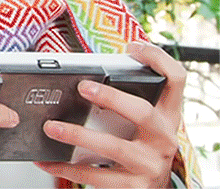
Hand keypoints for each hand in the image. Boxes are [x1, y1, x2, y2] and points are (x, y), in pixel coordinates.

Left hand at [36, 42, 185, 187]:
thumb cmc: (140, 147)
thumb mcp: (143, 124)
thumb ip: (123, 101)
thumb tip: (82, 79)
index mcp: (166, 115)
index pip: (176, 80)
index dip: (158, 59)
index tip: (134, 47)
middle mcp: (163, 138)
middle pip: (142, 112)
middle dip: (111, 97)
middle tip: (82, 87)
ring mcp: (149, 164)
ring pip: (113, 147)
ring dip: (77, 135)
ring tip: (51, 127)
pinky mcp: (132, 187)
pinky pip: (94, 176)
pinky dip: (64, 167)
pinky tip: (45, 160)